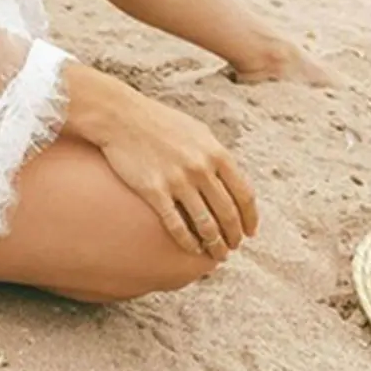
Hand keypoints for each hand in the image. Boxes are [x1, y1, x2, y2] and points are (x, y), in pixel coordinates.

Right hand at [95, 87, 257, 259]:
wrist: (121, 116)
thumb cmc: (160, 122)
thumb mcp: (197, 132)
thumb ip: (216, 155)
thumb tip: (233, 180)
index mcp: (215, 153)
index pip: (244, 195)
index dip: (249, 219)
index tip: (249, 233)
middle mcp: (201, 168)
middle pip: (227, 214)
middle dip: (234, 236)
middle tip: (232, 247)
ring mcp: (178, 180)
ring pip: (206, 225)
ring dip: (215, 245)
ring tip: (216, 254)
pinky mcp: (154, 190)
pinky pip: (177, 225)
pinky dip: (188, 242)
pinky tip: (192, 249)